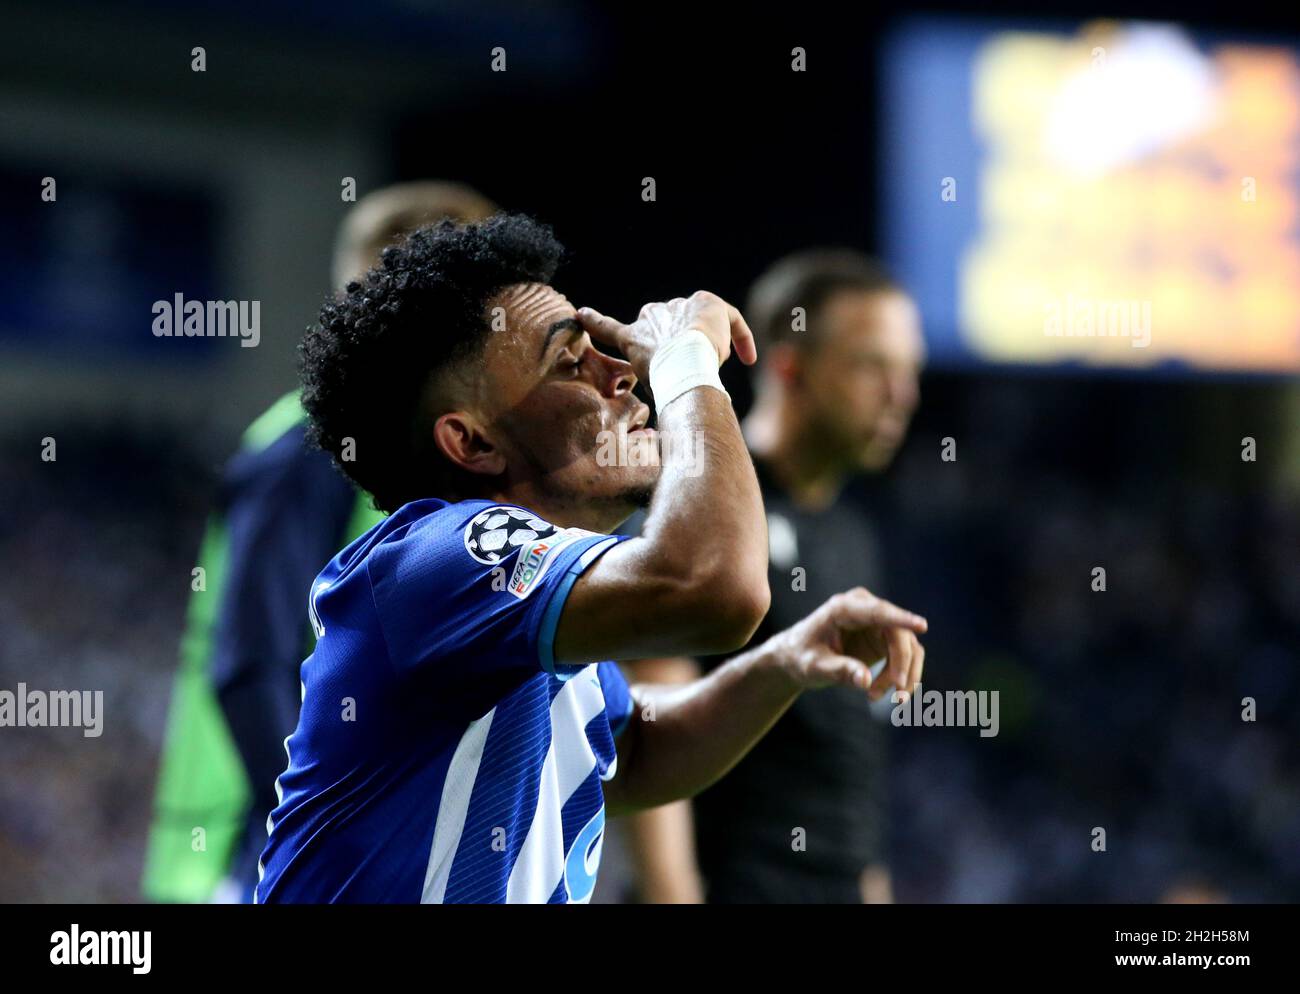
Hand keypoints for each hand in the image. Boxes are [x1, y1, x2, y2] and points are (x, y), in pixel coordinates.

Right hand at [575, 291, 757, 383]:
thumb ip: (650, 395)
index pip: (609, 328)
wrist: (683, 363)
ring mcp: (678, 306)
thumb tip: (668, 435)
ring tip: (713, 366)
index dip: (594, 322)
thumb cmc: (664, 383)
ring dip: (705, 343)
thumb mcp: (647, 393)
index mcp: (633, 337)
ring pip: (695, 324)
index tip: (580, 315)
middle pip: (663, 323)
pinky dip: (740, 337)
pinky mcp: (707, 303)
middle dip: (674, 340)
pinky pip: (729, 318)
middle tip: (687, 364)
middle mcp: (652, 314)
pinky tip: (748, 358)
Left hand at [769, 587, 927, 700]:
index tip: (922, 626)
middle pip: (898, 633)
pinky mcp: (885, 637)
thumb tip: (866, 680)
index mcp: (844, 608)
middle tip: (897, 697)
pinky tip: (879, 693)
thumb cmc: (801, 657)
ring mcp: (878, 621)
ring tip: (875, 697)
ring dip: (902, 675)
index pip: (878, 611)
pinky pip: (906, 656)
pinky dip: (900, 677)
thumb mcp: (814, 667)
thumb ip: (839, 671)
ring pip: (908, 647)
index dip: (900, 618)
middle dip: (901, 666)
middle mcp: (865, 609)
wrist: (797, 658)